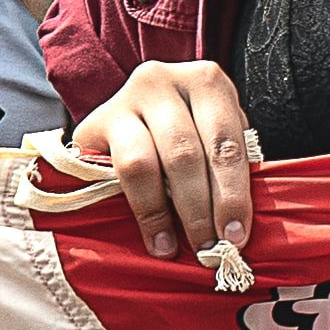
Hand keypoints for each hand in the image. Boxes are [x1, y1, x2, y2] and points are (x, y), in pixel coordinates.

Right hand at [59, 56, 258, 268]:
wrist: (130, 113)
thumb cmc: (187, 130)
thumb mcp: (212, 133)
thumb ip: (224, 164)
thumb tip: (237, 225)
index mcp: (205, 81)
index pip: (224, 141)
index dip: (233, 193)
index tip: (236, 235)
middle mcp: (163, 81)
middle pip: (185, 153)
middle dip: (200, 208)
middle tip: (209, 248)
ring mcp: (124, 100)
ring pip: (144, 163)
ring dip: (163, 212)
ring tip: (174, 247)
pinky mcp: (92, 124)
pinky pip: (115, 172)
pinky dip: (138, 208)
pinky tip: (151, 235)